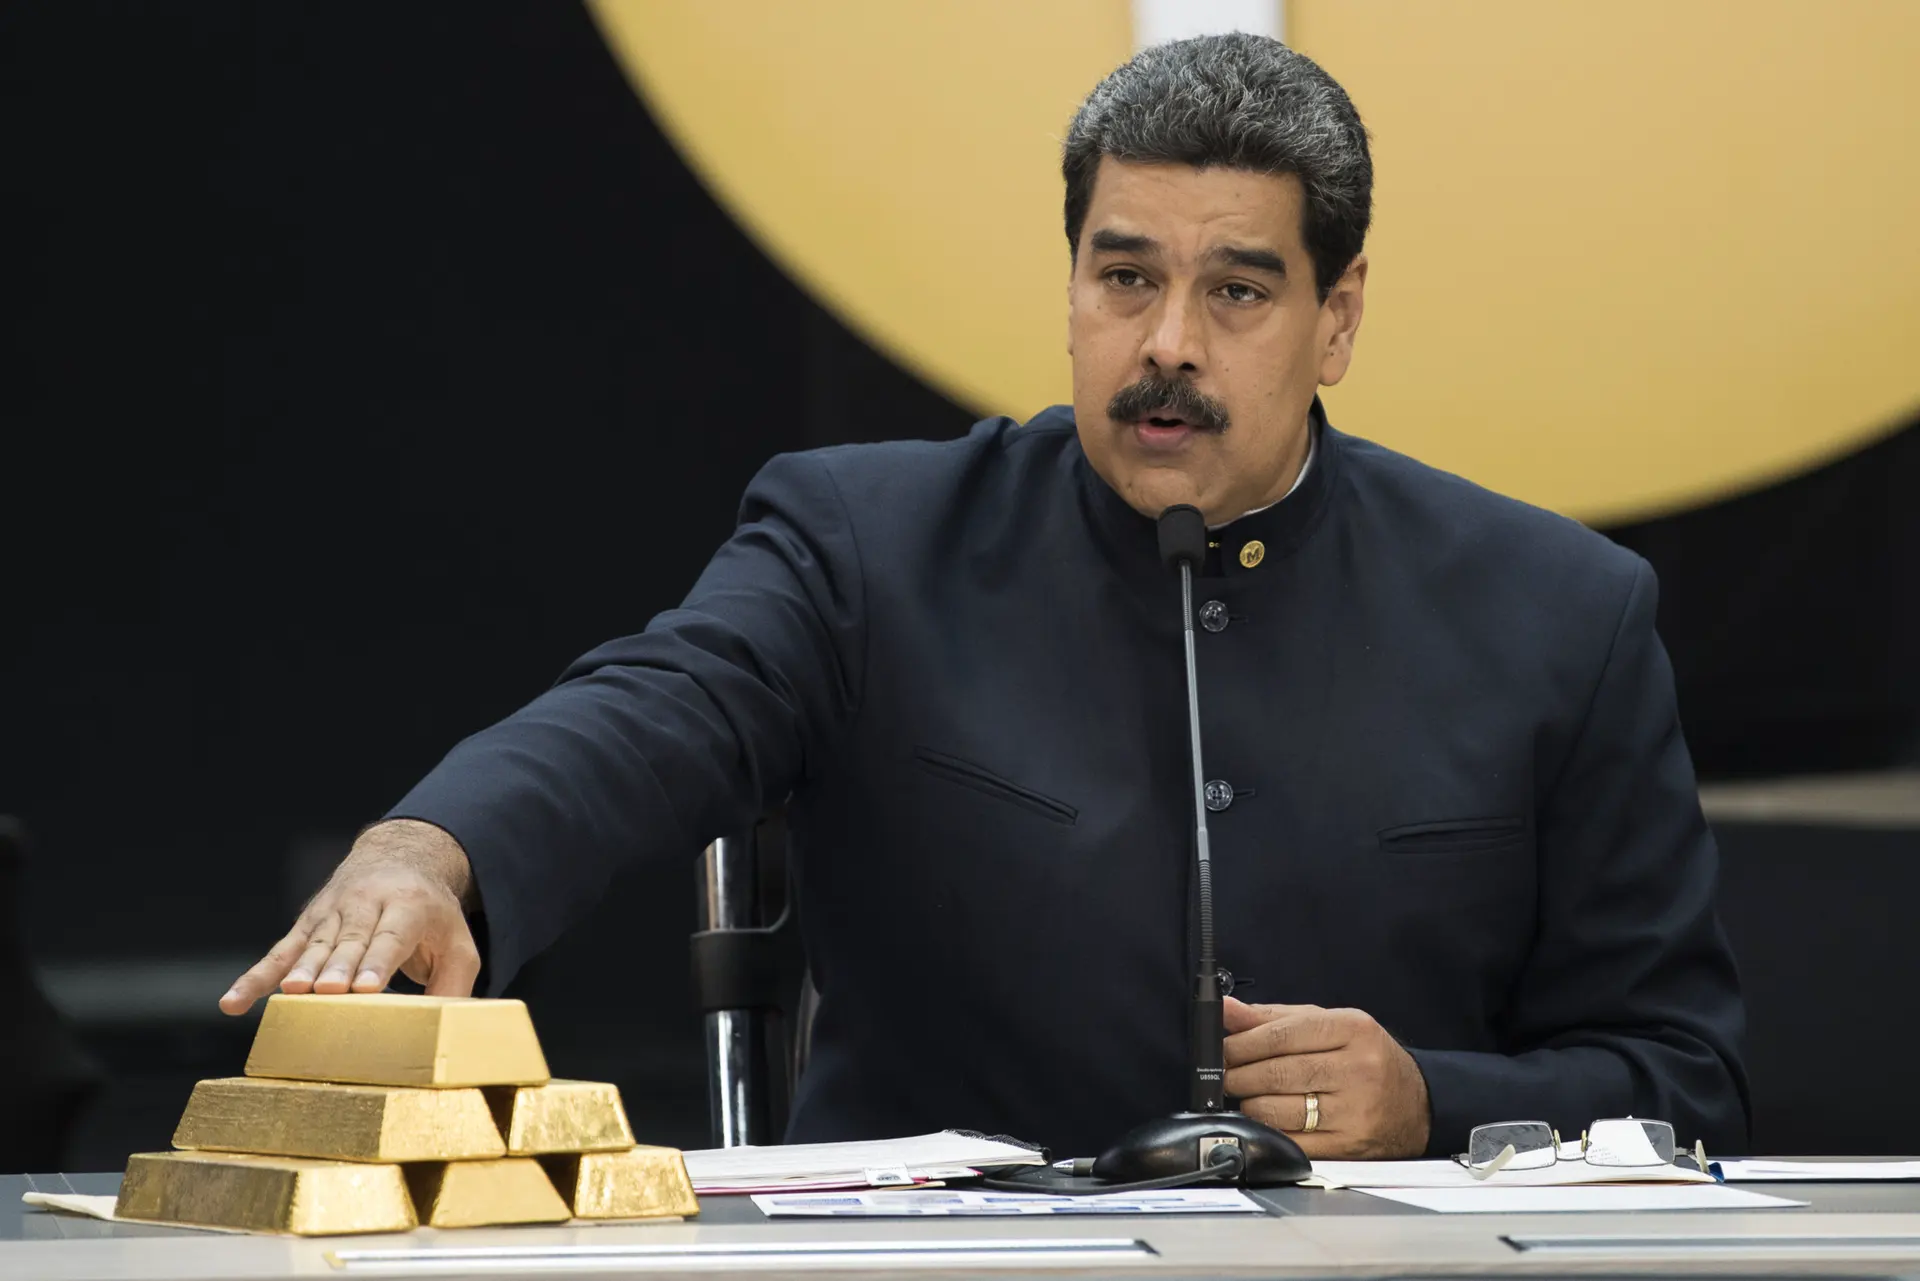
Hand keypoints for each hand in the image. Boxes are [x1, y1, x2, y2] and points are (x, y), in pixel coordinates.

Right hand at [219, 819, 480, 1013]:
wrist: (398, 858)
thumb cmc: (432, 914)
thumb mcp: (459, 941)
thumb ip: (455, 984)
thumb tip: (449, 1029)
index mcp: (409, 906)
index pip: (391, 935)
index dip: (378, 960)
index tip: (366, 986)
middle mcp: (366, 903)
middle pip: (350, 940)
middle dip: (337, 966)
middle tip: (327, 992)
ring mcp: (332, 913)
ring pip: (314, 945)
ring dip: (300, 970)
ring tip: (290, 994)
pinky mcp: (307, 926)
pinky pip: (278, 953)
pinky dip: (255, 977)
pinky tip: (233, 1002)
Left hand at [1223, 997, 1431, 1157]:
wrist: (1417, 1104)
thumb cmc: (1367, 1058)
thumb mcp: (1330, 1025)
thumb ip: (1275, 1017)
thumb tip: (1227, 1009)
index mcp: (1352, 1030)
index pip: (1282, 1034)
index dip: (1242, 1043)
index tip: (1222, 1048)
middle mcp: (1358, 1069)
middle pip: (1277, 1073)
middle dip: (1238, 1074)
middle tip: (1225, 1074)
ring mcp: (1355, 1111)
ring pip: (1279, 1110)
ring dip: (1250, 1104)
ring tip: (1246, 1096)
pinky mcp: (1349, 1146)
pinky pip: (1292, 1141)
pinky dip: (1269, 1131)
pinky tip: (1266, 1120)